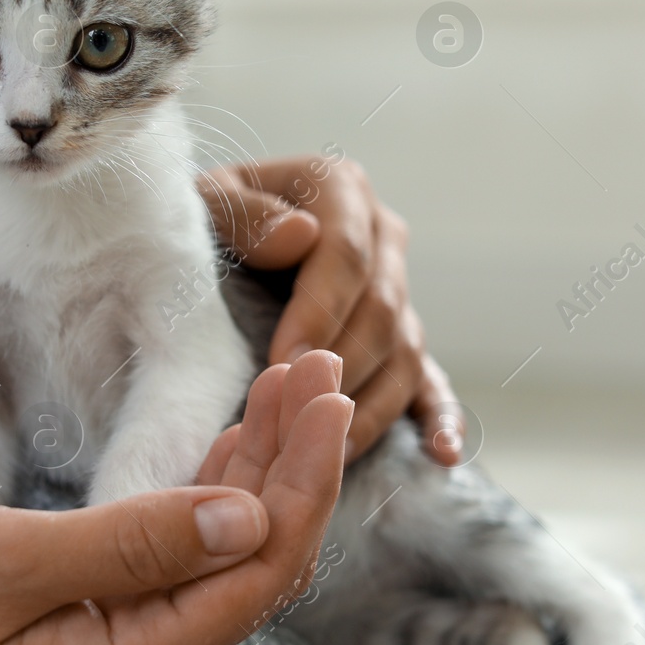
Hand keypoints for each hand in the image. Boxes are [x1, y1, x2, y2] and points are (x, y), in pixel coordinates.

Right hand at [0, 351, 351, 644]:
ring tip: (295, 377)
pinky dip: (219, 472)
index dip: (302, 483)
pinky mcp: (115, 591)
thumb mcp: (9, 564)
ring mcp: (134, 623)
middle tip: (320, 368)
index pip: (255, 572)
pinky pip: (191, 533)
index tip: (325, 402)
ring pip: (230, 536)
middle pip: (257, 551)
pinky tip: (244, 423)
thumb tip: (245, 517)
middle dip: (298, 457)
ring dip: (266, 456)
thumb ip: (129, 543)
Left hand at [199, 156, 463, 466]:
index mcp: (340, 190)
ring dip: (371, 404)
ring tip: (333, 449)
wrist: (209, 246)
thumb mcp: (205, 204)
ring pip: (404, 352)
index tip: (282, 361)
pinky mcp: (401, 340)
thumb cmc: (202, 224)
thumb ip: (244, 214)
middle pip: (382, 308)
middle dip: (341, 364)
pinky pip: (430, 381)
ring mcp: (398, 291)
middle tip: (300, 411)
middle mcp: (382, 237)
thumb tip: (301, 235)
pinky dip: (441, 418)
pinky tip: (443, 455)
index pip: (346, 253)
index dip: (319, 311)